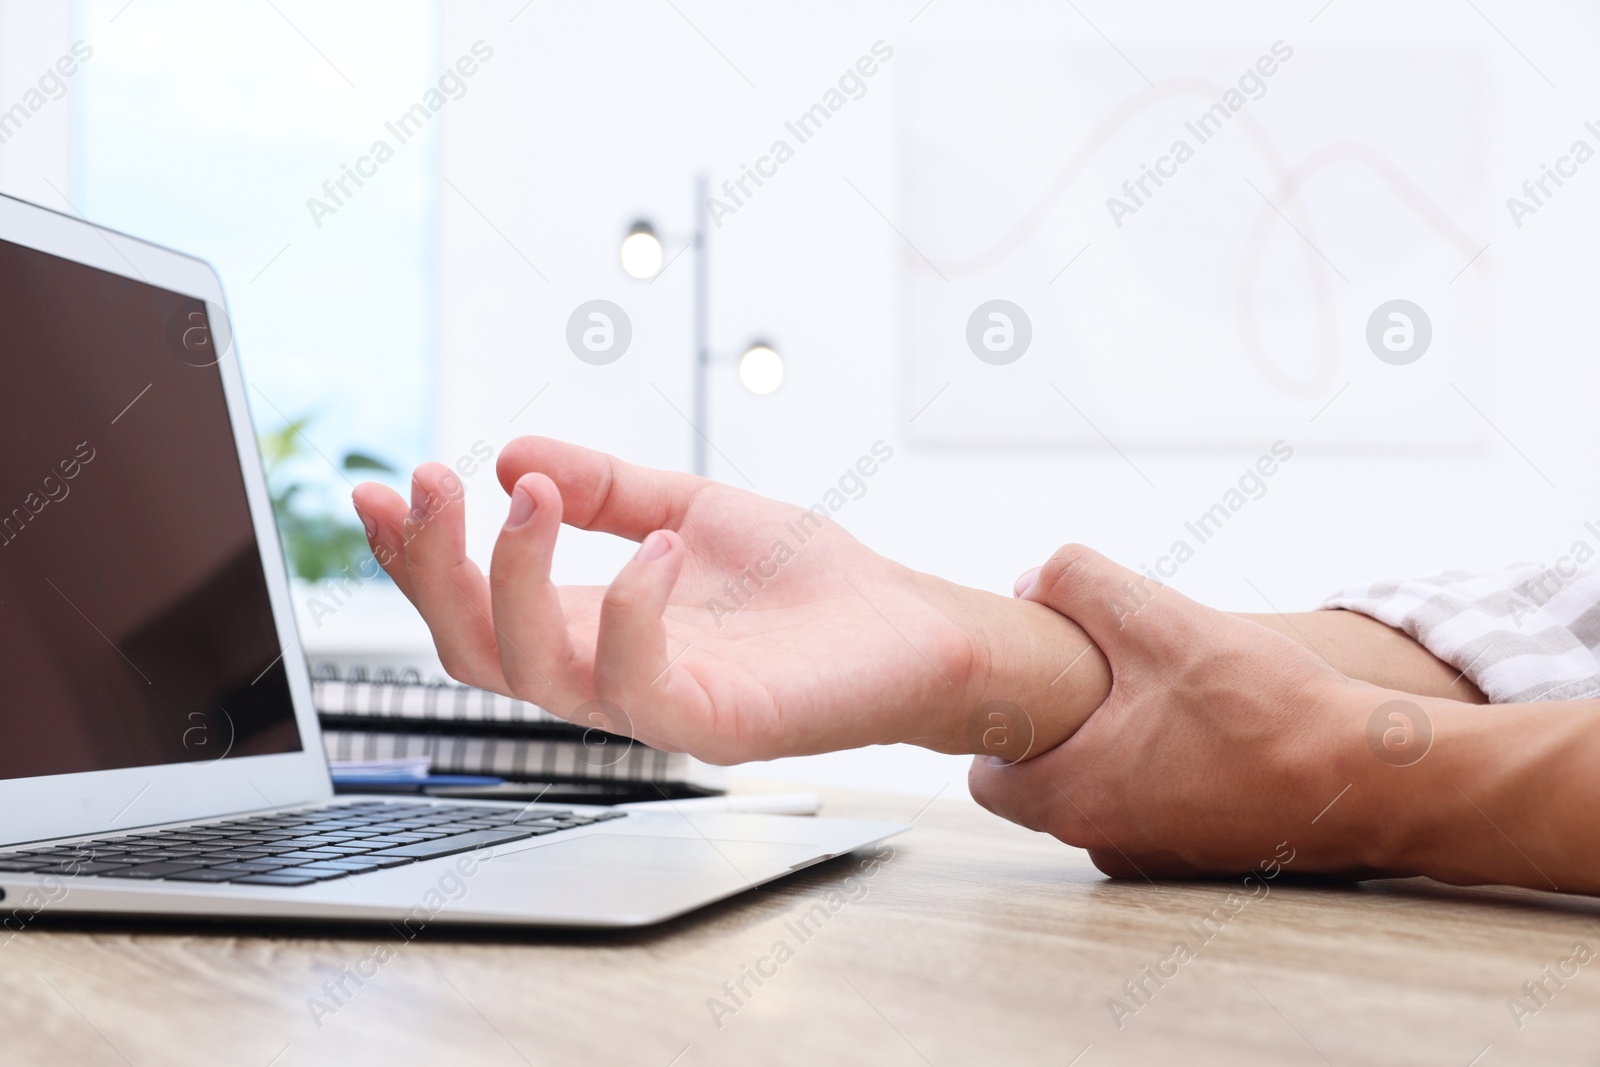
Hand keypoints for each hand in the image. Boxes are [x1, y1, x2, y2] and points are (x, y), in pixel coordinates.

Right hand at [350, 437, 1106, 763]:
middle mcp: (606, 674)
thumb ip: (607, 487)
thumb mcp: (689, 507)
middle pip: (471, 649)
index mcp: (590, 627)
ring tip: (535, 496)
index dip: (413, 557)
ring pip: (532, 673)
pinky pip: (638, 690)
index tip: (377, 489)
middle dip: (433, 568)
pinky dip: (631, 613)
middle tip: (431, 484)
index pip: (470, 609)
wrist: (911, 630)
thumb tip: (514, 454)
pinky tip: (655, 550)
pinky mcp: (716, 726)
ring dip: (513, 579)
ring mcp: (656, 707)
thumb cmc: (806, 583)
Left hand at [969, 545, 1397, 878]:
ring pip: (1106, 793)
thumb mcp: (1157, 619)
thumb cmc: (1265, 709)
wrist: (1375, 780)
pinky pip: (1158, 809)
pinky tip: (1210, 731)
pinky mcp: (1205, 859)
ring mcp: (1157, 858)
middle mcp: (1106, 843)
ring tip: (1168, 698)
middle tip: (1107, 677)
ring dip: (1121, 747)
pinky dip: (1170, 771)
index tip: (1036, 686)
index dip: (1003, 725)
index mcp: (1074, 798)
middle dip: (1065, 729)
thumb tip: (1031, 581)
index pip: (987, 780)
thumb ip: (1076, 584)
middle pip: (1046, 783)